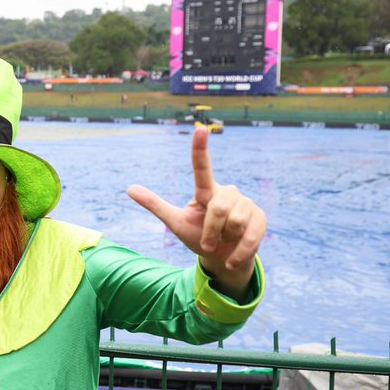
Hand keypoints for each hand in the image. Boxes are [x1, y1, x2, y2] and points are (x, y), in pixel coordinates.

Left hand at [126, 126, 264, 295]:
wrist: (222, 260)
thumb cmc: (198, 237)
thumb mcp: (175, 222)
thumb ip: (155, 205)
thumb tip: (129, 188)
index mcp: (206, 191)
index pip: (202, 168)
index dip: (200, 149)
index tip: (199, 129)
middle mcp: (228, 192)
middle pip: (218, 209)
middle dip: (210, 231)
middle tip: (207, 242)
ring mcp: (247, 204)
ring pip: (234, 222)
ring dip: (223, 240)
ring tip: (223, 242)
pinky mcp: (260, 219)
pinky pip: (249, 237)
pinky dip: (237, 253)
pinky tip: (232, 258)